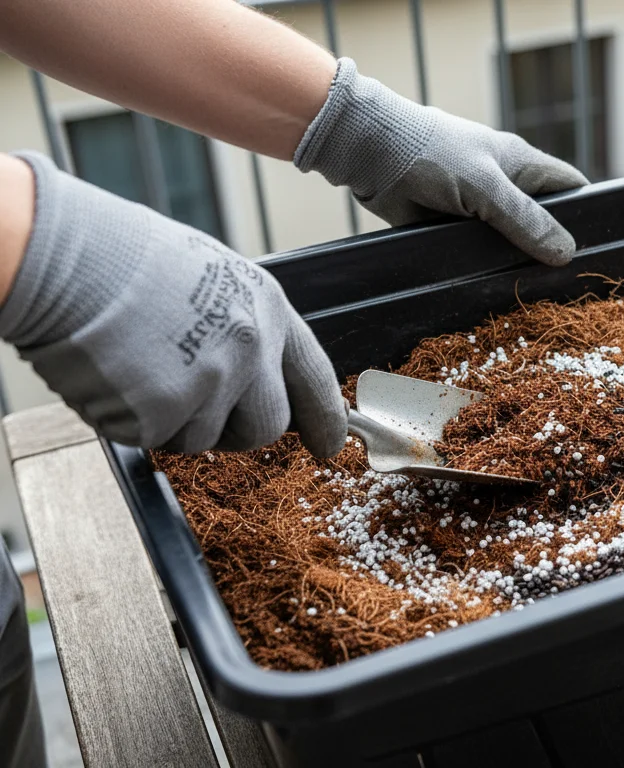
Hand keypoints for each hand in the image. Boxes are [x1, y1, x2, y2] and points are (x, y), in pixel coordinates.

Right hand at [0, 152, 345, 456]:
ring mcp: (211, 382)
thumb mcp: (213, 278)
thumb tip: (255, 375)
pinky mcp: (165, 411)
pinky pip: (153, 438)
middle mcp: (251, 348)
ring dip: (172, 419)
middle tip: (192, 403)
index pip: (314, 376)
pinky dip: (130, 419)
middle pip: (265, 425)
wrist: (68, 256)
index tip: (330, 442)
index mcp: (267, 308)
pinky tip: (117, 375)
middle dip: (234, 429)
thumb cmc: (126, 258)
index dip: (325, 416)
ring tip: (140, 366)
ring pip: (203, 437)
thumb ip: (243, 327)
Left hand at [293, 57, 588, 266]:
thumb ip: (525, 220)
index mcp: (523, 166)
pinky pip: (478, 253)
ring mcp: (479, 209)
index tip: (600, 248)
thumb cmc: (434, 155)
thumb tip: (566, 253)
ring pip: (510, 242)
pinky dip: (485, 269)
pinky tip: (495, 292)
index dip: (587, 213)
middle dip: (552, 248)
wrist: (371, 154)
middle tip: (570, 286)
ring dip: (516, 264)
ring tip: (537, 299)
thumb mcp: (487, 187)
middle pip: (542, 221)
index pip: (571, 189)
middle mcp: (506, 187)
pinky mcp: (452, 229)